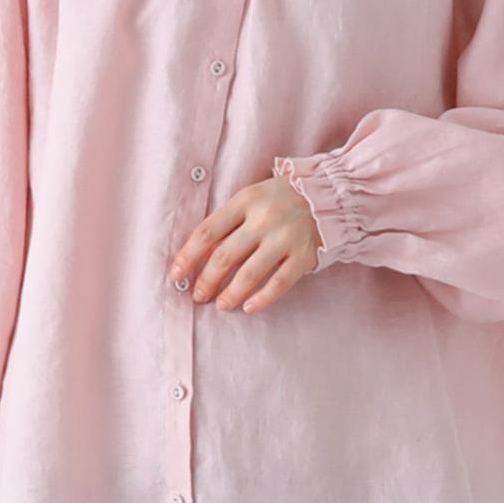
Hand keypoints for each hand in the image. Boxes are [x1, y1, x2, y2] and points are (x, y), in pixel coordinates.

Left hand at [170, 173, 320, 314]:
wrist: (326, 195)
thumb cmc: (277, 199)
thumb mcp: (250, 198)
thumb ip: (227, 221)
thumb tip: (196, 256)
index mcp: (245, 201)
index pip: (207, 232)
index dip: (188, 256)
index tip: (176, 275)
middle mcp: (264, 219)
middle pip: (224, 256)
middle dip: (206, 281)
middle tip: (198, 295)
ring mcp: (285, 238)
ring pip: (249, 274)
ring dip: (230, 294)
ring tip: (220, 305)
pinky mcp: (303, 255)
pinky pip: (279, 283)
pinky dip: (262, 298)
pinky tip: (248, 307)